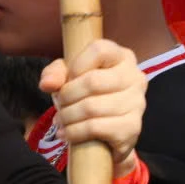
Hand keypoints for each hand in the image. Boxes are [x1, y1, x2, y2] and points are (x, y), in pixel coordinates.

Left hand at [39, 39, 146, 174]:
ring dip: (68, 116)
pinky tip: (67, 133)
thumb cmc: (87, 95)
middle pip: (92, 81)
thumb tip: (47, 84)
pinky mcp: (132, 128)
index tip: (67, 80)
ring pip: (91, 107)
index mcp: (122, 57)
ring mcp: (137, 103)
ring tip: (61, 120)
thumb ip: (55, 73)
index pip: (99, 50)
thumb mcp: (68, 77)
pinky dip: (75, 132)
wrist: (106, 132)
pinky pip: (95, 128)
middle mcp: (135, 77)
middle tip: (59, 105)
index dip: (75, 66)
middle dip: (67, 96)